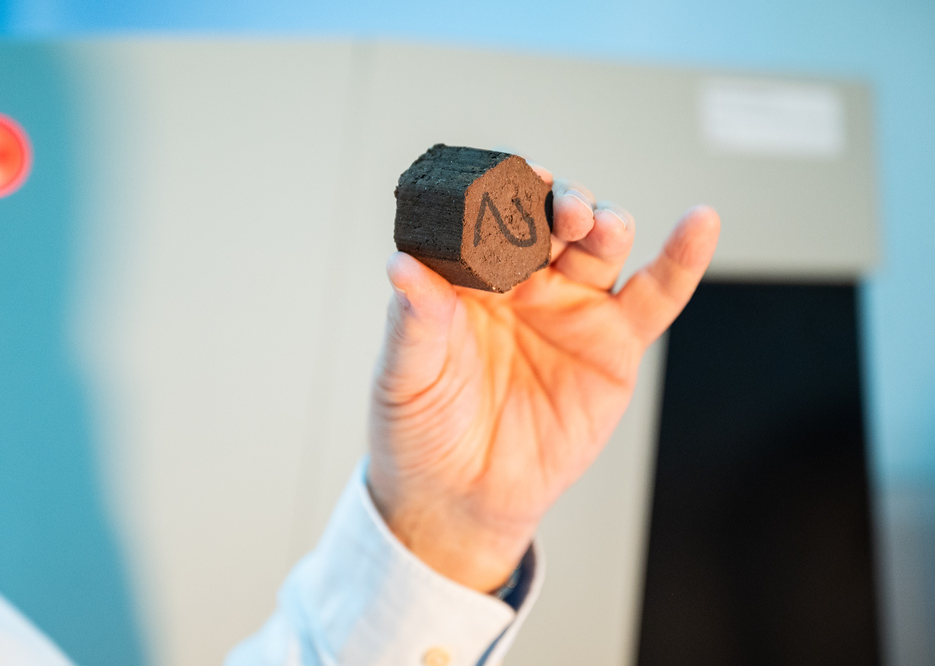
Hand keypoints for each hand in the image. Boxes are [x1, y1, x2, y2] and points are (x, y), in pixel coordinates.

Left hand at [367, 164, 719, 592]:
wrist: (462, 500)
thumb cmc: (422, 432)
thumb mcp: (404, 378)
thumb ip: (413, 322)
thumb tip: (401, 266)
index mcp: (468, 277)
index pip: (488, 215)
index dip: (499, 189)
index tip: (503, 179)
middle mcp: (523, 282)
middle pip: (551, 219)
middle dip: (558, 203)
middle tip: (556, 208)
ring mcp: (572, 309)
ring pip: (599, 247)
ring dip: (604, 222)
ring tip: (595, 225)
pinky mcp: (614, 345)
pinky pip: (655, 296)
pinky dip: (681, 260)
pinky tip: (699, 224)